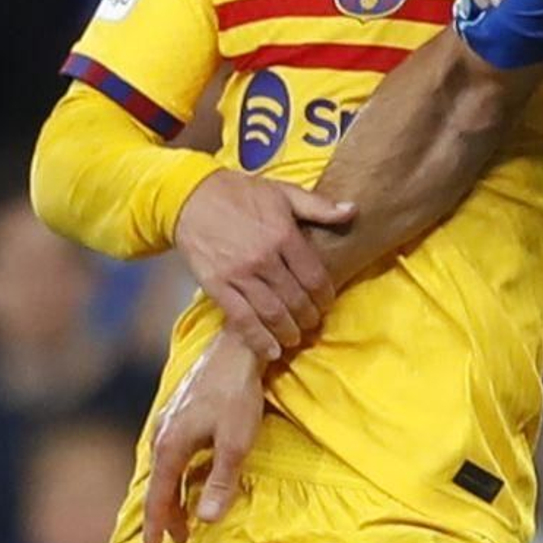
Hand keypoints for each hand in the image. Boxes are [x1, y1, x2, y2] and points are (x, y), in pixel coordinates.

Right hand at [143, 330, 264, 542]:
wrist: (236, 348)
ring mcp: (168, 422)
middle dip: (166, 518)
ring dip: (173, 497)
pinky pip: (171, 456)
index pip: (159, 499)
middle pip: (158, 487)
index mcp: (170, 446)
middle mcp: (161, 436)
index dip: (156, 530)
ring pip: (165, 471)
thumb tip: (206, 519)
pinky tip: (187, 479)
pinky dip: (177, 476)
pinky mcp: (178, 413)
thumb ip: (220, 481)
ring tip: (184, 520)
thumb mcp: (235, 443)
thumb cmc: (238, 395)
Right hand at [173, 172, 354, 360]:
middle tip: (312, 323)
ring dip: (288, 331)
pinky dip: (258, 339)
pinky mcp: (217, 286)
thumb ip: (318, 206)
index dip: (325, 296)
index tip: (326, 303)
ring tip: (295, 338)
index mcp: (284, 235)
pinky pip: (242, 319)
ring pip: (272, 313)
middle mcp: (264, 258)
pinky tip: (270, 350)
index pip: (314, 276)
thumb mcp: (283, 192)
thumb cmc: (239, 193)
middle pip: (296, 299)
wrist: (190, 196)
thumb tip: (352, 211)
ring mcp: (240, 274)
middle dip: (308, 317)